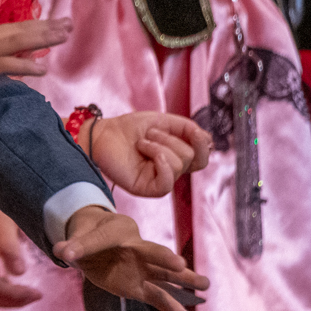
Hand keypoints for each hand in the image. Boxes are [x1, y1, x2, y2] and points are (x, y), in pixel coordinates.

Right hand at [0, 15, 69, 88]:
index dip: (20, 37)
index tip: (38, 34)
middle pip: (19, 29)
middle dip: (45, 26)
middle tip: (67, 22)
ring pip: (20, 41)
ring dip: (45, 37)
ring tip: (67, 33)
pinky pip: (8, 66)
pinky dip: (26, 66)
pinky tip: (43, 69)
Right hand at [0, 207, 41, 306]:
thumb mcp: (2, 222)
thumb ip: (9, 247)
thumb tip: (19, 273)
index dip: (14, 295)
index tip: (36, 294)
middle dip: (13, 300)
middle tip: (36, 296)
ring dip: (7, 299)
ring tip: (30, 294)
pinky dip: (0, 291)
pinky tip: (15, 287)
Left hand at [55, 206, 207, 310]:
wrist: (98, 245)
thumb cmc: (89, 236)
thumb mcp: (78, 238)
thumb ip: (73, 245)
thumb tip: (59, 250)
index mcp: (117, 232)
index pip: (103, 237)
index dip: (88, 243)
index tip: (70, 253)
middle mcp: (136, 249)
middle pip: (152, 252)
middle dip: (163, 258)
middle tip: (179, 264)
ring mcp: (142, 269)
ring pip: (165, 275)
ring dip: (184, 280)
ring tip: (205, 285)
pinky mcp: (139, 287)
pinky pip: (158, 296)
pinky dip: (172, 306)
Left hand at [85, 111, 210, 197]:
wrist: (103, 133)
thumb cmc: (129, 128)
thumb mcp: (162, 121)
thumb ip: (186, 128)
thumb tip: (208, 139)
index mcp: (176, 156)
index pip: (201, 157)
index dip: (202, 143)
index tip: (194, 132)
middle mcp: (170, 170)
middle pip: (193, 158)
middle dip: (172, 139)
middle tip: (150, 133)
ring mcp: (159, 180)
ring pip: (179, 164)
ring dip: (159, 145)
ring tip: (141, 143)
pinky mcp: (146, 189)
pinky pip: (166, 184)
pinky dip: (161, 163)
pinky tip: (146, 152)